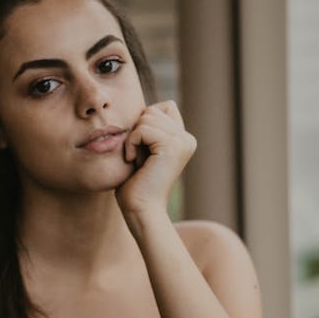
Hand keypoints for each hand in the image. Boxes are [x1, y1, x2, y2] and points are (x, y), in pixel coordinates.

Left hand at [115, 100, 196, 217]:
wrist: (141, 210)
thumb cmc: (135, 185)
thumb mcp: (142, 150)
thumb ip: (147, 129)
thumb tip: (141, 108)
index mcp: (183, 139)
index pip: (164, 107)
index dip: (145, 123)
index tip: (141, 149)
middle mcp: (187, 139)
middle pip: (153, 110)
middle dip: (137, 131)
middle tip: (138, 157)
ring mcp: (183, 142)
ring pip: (147, 117)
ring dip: (133, 138)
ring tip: (136, 160)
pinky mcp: (173, 146)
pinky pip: (142, 129)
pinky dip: (131, 143)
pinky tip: (133, 161)